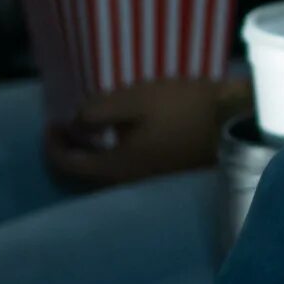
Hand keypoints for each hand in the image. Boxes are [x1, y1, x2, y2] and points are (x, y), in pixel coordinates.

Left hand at [44, 76, 233, 187]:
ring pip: (104, 175)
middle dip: (68, 151)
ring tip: (89, 128)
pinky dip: (109, 156)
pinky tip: (119, 135)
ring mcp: (147, 183)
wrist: (232, 121)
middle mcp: (128, 183)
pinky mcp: (163, 176)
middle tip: (64, 126)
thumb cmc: (183, 108)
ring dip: (89, 154)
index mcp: (116, 168)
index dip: (53, 145)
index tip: (51, 122)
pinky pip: (123, 172)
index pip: (68, 165)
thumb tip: (75, 123)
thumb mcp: (135, 99)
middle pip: (83, 177)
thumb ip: (97, 111)